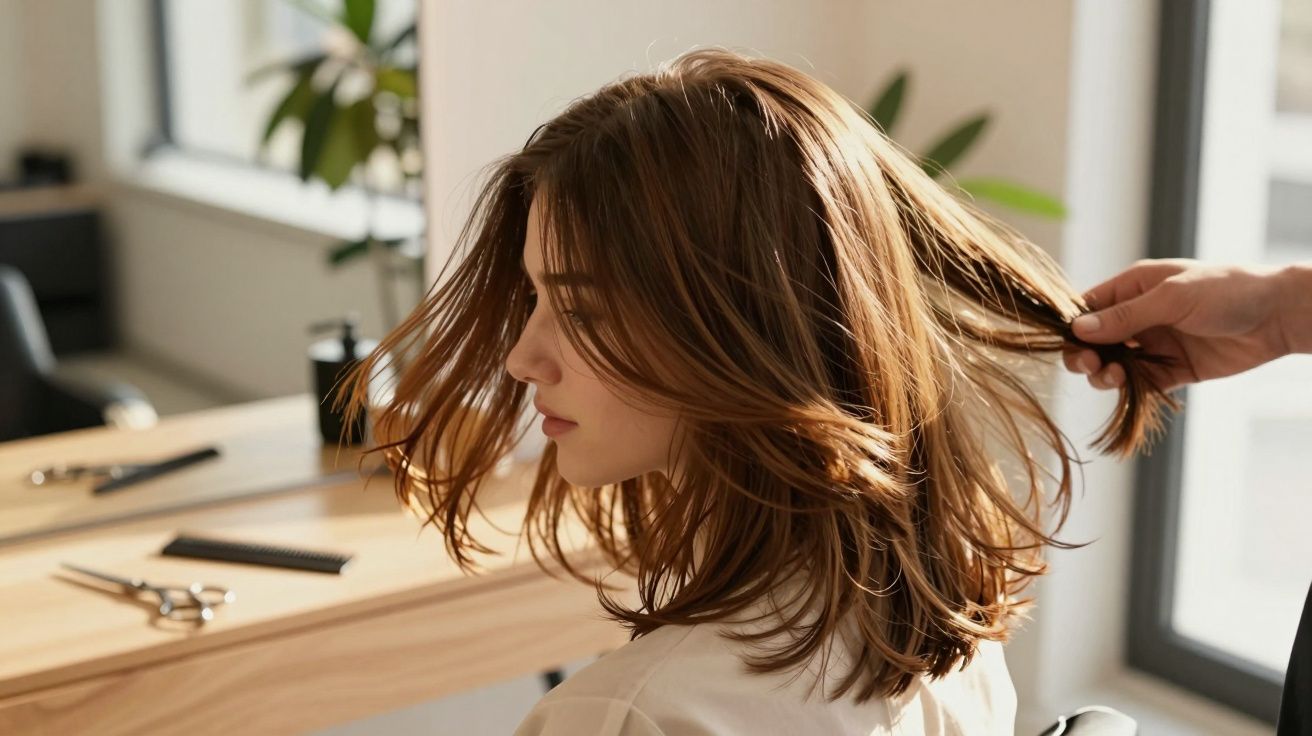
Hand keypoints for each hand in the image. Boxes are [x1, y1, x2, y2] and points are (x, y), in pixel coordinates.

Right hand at [1063, 258, 1303, 391]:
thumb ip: (1126, 316)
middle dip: (1085, 354)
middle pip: (1095, 340)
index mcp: (1134, 287)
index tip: (1073, 345)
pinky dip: (1129, 389)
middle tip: (1091, 365)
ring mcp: (1154, 343)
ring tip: (1114, 378)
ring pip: (1113, 364)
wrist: (1277, 316)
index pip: (1088, 308)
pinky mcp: (1172, 369)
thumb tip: (1079, 329)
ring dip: (1105, 374)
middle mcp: (1139, 315)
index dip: (1074, 328)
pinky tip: (1131, 387)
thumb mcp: (1172, 298)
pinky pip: (1140, 383)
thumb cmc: (1228, 291)